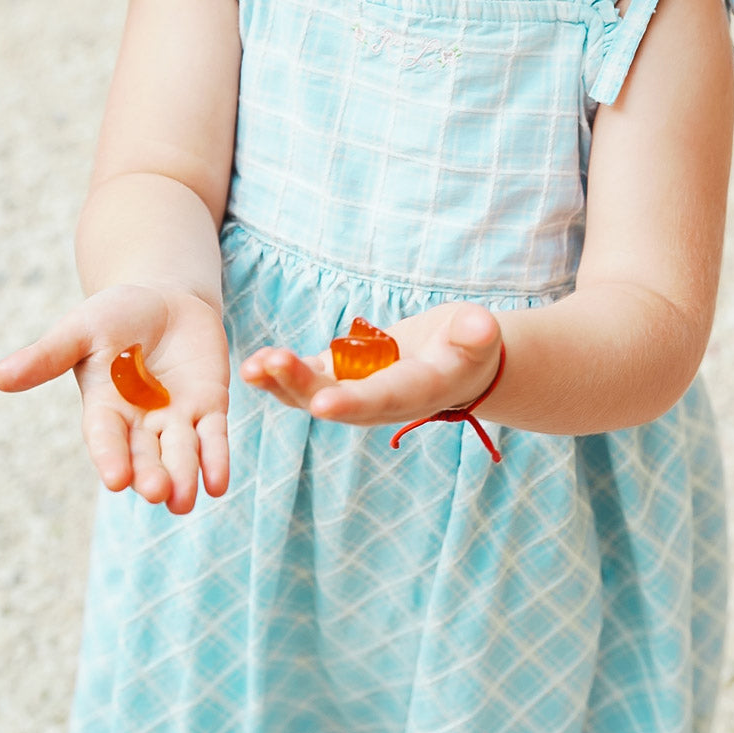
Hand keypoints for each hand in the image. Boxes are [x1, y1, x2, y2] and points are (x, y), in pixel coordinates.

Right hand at [0, 284, 229, 510]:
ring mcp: (175, 418)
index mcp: (103, 407)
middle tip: (155, 493)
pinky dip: (216, 460)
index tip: (115, 479)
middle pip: (145, 454)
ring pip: (180, 453)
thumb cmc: (116, 314)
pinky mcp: (209, 408)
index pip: (105, 437)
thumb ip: (47, 355)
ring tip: (185, 501)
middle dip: (150, 474)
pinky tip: (218, 485)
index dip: (110, 456)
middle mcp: (139, 422)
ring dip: (184, 476)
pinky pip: (213, 437)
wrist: (166, 299)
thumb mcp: (81, 329)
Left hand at [240, 302, 501, 430]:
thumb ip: (477, 333)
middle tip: (272, 366)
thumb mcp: (480, 335)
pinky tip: (253, 366)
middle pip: (339, 400)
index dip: (353, 401)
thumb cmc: (471, 344)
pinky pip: (307, 378)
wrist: (456, 362)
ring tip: (252, 367)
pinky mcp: (342, 377)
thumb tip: (481, 328)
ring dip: (282, 382)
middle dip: (303, 386)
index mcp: (418, 391)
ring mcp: (358, 392)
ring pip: (314, 393)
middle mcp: (381, 402)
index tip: (322, 404)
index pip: (383, 398)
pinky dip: (280, 373)